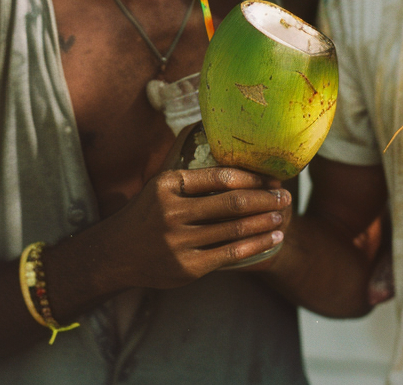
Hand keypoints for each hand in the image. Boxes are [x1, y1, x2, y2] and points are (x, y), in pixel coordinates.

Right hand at [108, 166, 291, 288]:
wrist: (116, 254)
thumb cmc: (148, 212)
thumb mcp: (160, 182)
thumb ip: (186, 164)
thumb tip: (213, 133)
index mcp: (168, 184)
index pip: (220, 176)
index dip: (251, 176)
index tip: (271, 177)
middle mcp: (172, 212)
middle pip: (232, 203)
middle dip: (265, 198)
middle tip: (286, 195)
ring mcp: (179, 242)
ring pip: (234, 229)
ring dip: (265, 221)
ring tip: (282, 215)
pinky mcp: (188, 268)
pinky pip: (230, 254)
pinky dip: (256, 245)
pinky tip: (272, 238)